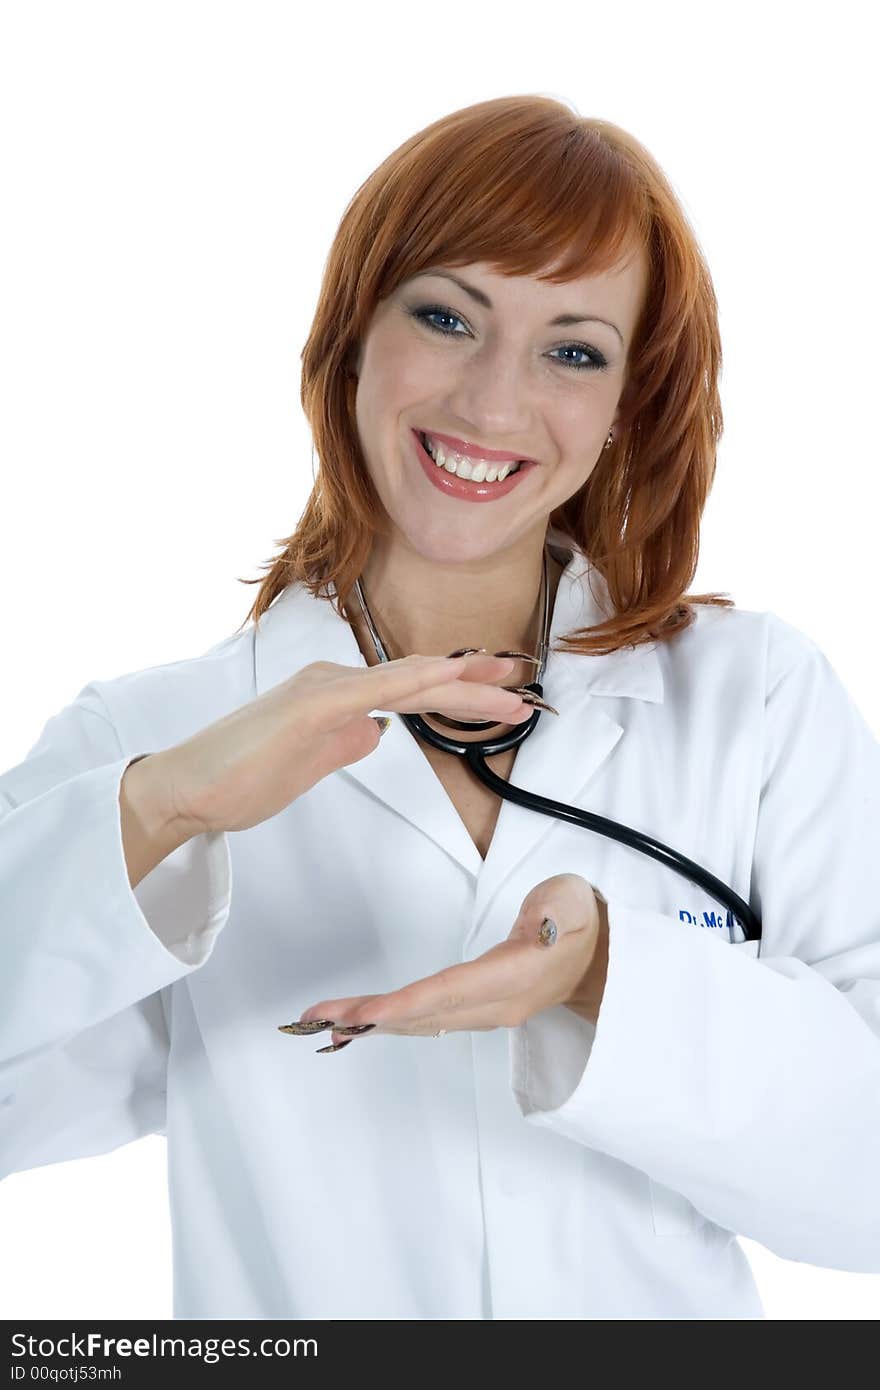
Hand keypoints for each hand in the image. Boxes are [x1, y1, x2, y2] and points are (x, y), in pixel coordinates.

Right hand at [136, 650, 530, 837]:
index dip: (462, 693)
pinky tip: (450, 679)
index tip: (504, 699)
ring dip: (463, 687)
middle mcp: (333, 681)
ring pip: (407, 680)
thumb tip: (378, 733)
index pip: (411, 691)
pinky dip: (417, 683)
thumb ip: (345, 743)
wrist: (186, 789)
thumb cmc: (240, 779)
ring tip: (510, 695)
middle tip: (527, 691)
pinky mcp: (311, 705)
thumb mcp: (310, 763)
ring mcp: (322, 689)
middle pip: (420, 680)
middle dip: (478, 687)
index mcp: (336, 695)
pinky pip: (375, 691)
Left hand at [282, 874, 608, 1050]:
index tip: (364, 1015)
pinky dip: (391, 1020)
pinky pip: (427, 1018)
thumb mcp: (573, 903)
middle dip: (369, 1016)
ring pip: (421, 1020)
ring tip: (324, 1022)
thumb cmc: (580, 920)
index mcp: (512, 979)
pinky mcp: (476, 1009)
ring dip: (372, 1022)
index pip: (449, 992)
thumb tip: (542, 926)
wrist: (599, 956)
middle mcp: (494, 1005)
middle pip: (423, 1012)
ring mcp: (485, 1011)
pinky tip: (362, 1023)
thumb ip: (557, 911)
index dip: (405, 1005)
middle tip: (317, 1017)